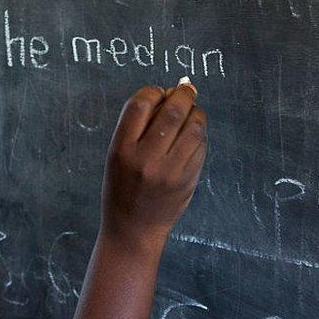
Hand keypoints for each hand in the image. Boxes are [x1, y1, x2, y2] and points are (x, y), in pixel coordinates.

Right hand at [100, 84, 207, 252]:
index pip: (140, 103)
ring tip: (191, 113)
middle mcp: (146, 159)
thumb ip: (137, 126)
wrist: (133, 229)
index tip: (159, 92)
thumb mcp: (117, 155)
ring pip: (194, 127)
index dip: (154, 91)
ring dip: (196, 113)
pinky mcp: (188, 179)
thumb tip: (169, 92)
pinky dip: (199, 134)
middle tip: (187, 89)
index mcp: (122, 149)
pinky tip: (192, 136)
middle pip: (173, 111)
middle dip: (183, 93)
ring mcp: (170, 170)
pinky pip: (201, 146)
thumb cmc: (123, 187)